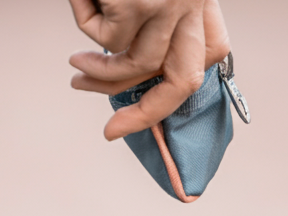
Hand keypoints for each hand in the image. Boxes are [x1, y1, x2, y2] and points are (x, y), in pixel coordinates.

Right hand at [68, 0, 230, 140]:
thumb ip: (152, 18)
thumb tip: (129, 65)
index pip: (210, 54)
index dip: (180, 87)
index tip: (148, 104)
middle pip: (185, 78)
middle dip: (148, 113)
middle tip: (114, 130)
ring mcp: (171, 1)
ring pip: (140, 64)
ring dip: (102, 72)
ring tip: (76, 64)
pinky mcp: (140, 1)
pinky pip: (107, 37)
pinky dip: (86, 23)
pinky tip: (81, 2)